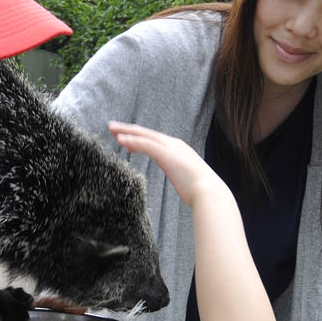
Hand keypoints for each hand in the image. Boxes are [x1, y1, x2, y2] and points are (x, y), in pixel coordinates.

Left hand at [109, 122, 224, 206]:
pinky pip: (146, 144)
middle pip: (146, 133)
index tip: (124, 137)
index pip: (154, 139)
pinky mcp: (166, 155)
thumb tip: (179, 177)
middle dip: (128, 129)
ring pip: (144, 135)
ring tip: (112, 129)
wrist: (210, 193)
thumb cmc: (200, 190)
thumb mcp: (187, 178)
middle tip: (112, 126)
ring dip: (126, 131)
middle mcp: (174, 144)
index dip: (138, 136)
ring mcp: (171, 148)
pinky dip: (132, 141)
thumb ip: (180, 173)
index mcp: (178, 149)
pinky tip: (120, 140)